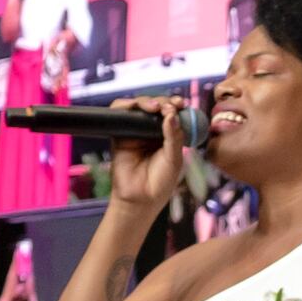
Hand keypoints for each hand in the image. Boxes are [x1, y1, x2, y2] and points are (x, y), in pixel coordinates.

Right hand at [102, 101, 192, 220]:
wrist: (140, 199)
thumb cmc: (160, 182)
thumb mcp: (174, 159)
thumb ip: (174, 137)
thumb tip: (171, 114)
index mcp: (168, 135)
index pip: (172, 113)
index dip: (176, 105)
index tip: (182, 104)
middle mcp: (152, 131)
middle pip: (156, 106)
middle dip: (164, 102)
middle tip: (171, 105)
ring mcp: (135, 131)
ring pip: (139, 106)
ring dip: (147, 101)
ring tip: (157, 107)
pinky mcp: (119, 134)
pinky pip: (120, 114)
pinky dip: (127, 106)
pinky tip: (140, 109)